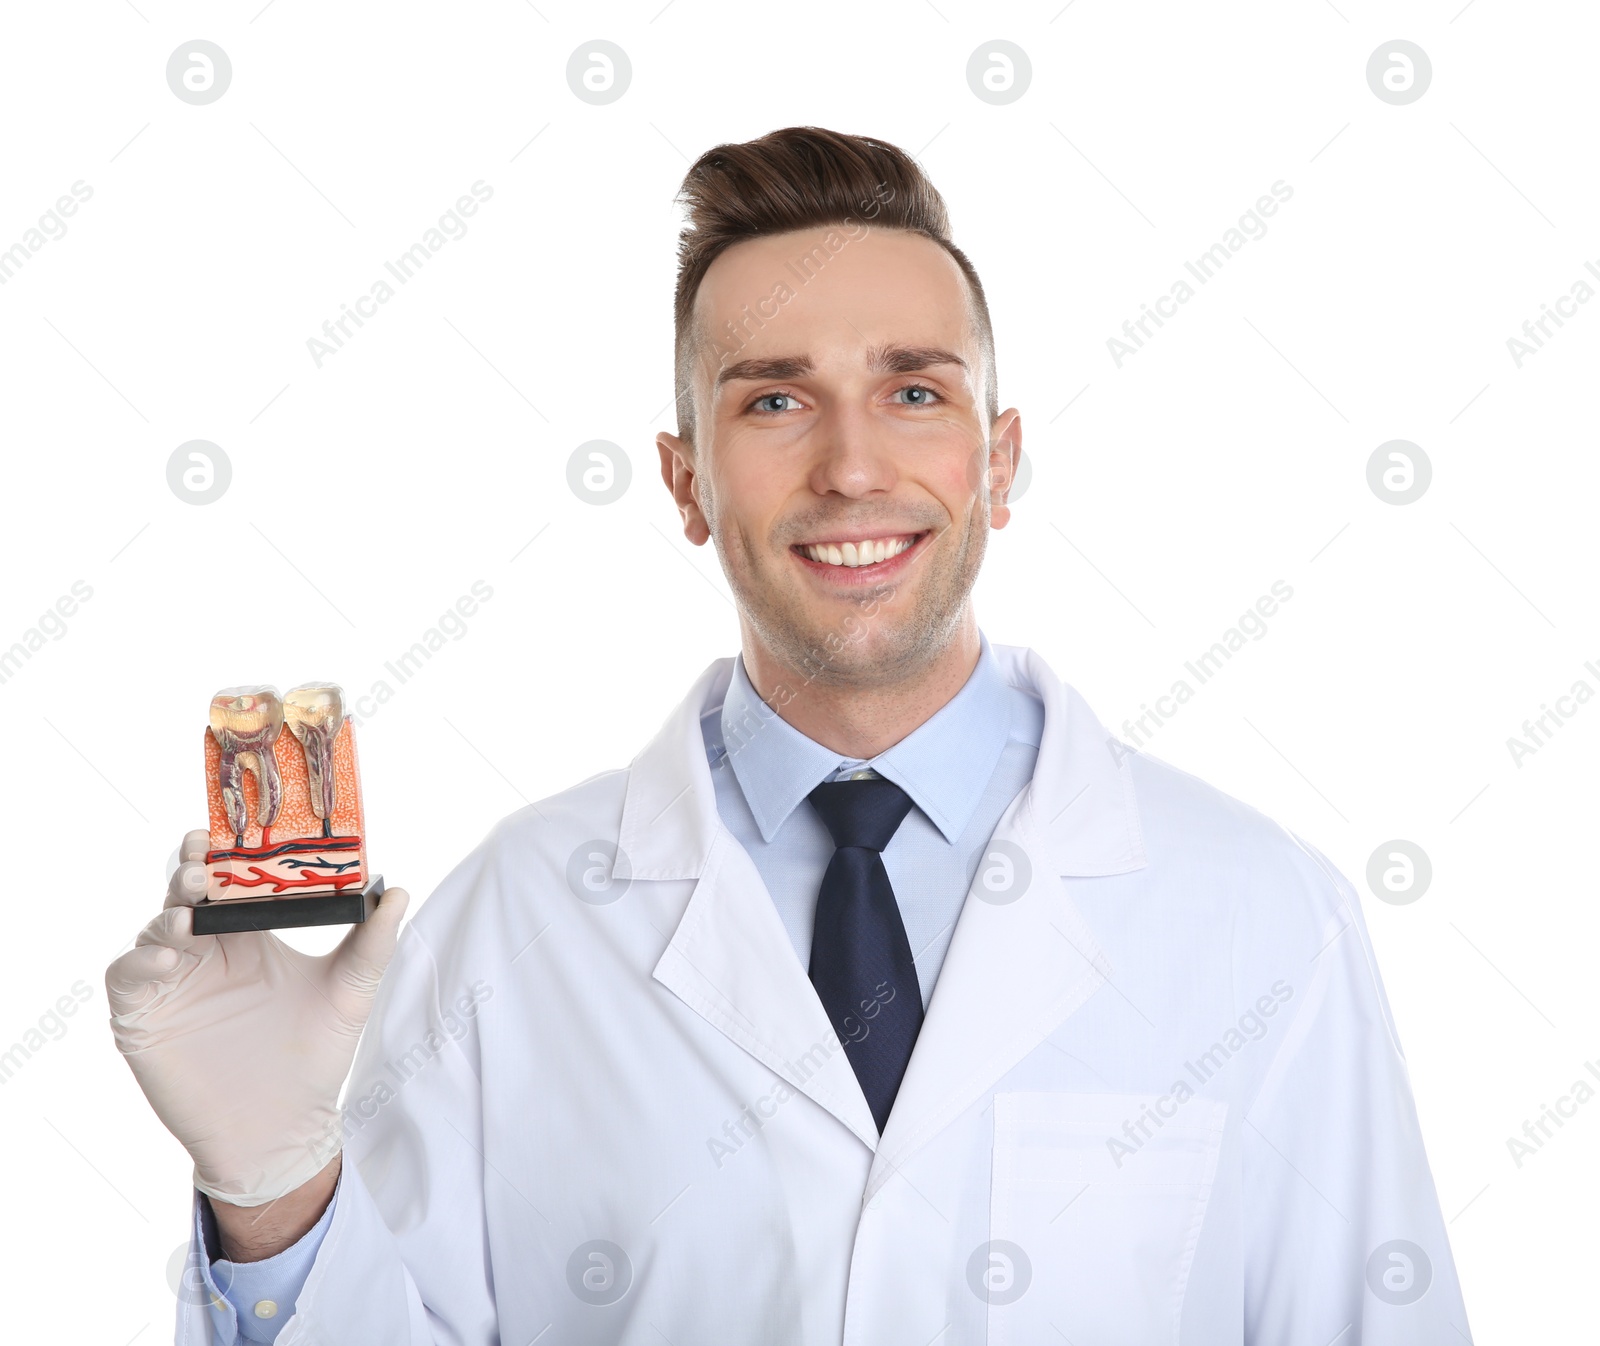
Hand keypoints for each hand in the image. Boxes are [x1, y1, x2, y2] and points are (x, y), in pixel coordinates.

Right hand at [105, 830, 408, 1206]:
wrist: (284, 1128)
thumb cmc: (314, 1056)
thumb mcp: (351, 993)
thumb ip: (372, 943)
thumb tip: (400, 891)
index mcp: (248, 935)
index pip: (231, 880)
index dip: (228, 852)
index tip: (233, 828)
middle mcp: (206, 951)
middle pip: (186, 894)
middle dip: (191, 871)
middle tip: (204, 860)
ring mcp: (172, 983)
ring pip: (155, 929)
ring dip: (169, 915)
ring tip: (189, 916)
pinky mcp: (143, 1018)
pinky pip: (127, 977)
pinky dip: (141, 962)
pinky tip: (170, 960)